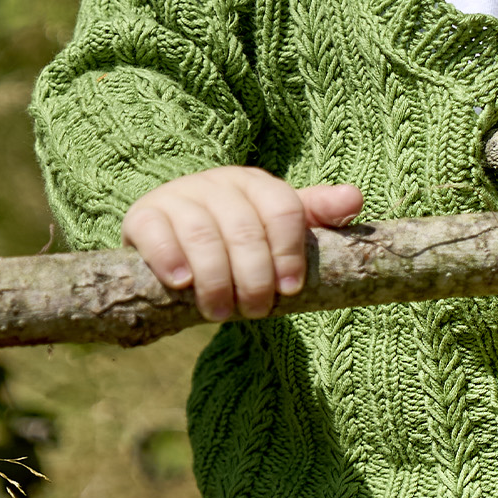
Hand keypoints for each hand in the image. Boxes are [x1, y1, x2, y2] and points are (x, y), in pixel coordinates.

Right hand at [122, 166, 364, 321]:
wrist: (176, 242)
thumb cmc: (237, 240)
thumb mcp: (278, 229)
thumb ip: (315, 216)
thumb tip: (354, 199)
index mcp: (256, 183)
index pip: (283, 209)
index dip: (290, 252)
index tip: (291, 290)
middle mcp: (217, 182)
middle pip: (244, 227)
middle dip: (254, 276)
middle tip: (257, 312)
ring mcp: (177, 196)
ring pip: (202, 234)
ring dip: (216, 279)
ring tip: (221, 314)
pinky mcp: (142, 215)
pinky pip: (156, 234)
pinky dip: (170, 259)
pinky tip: (183, 283)